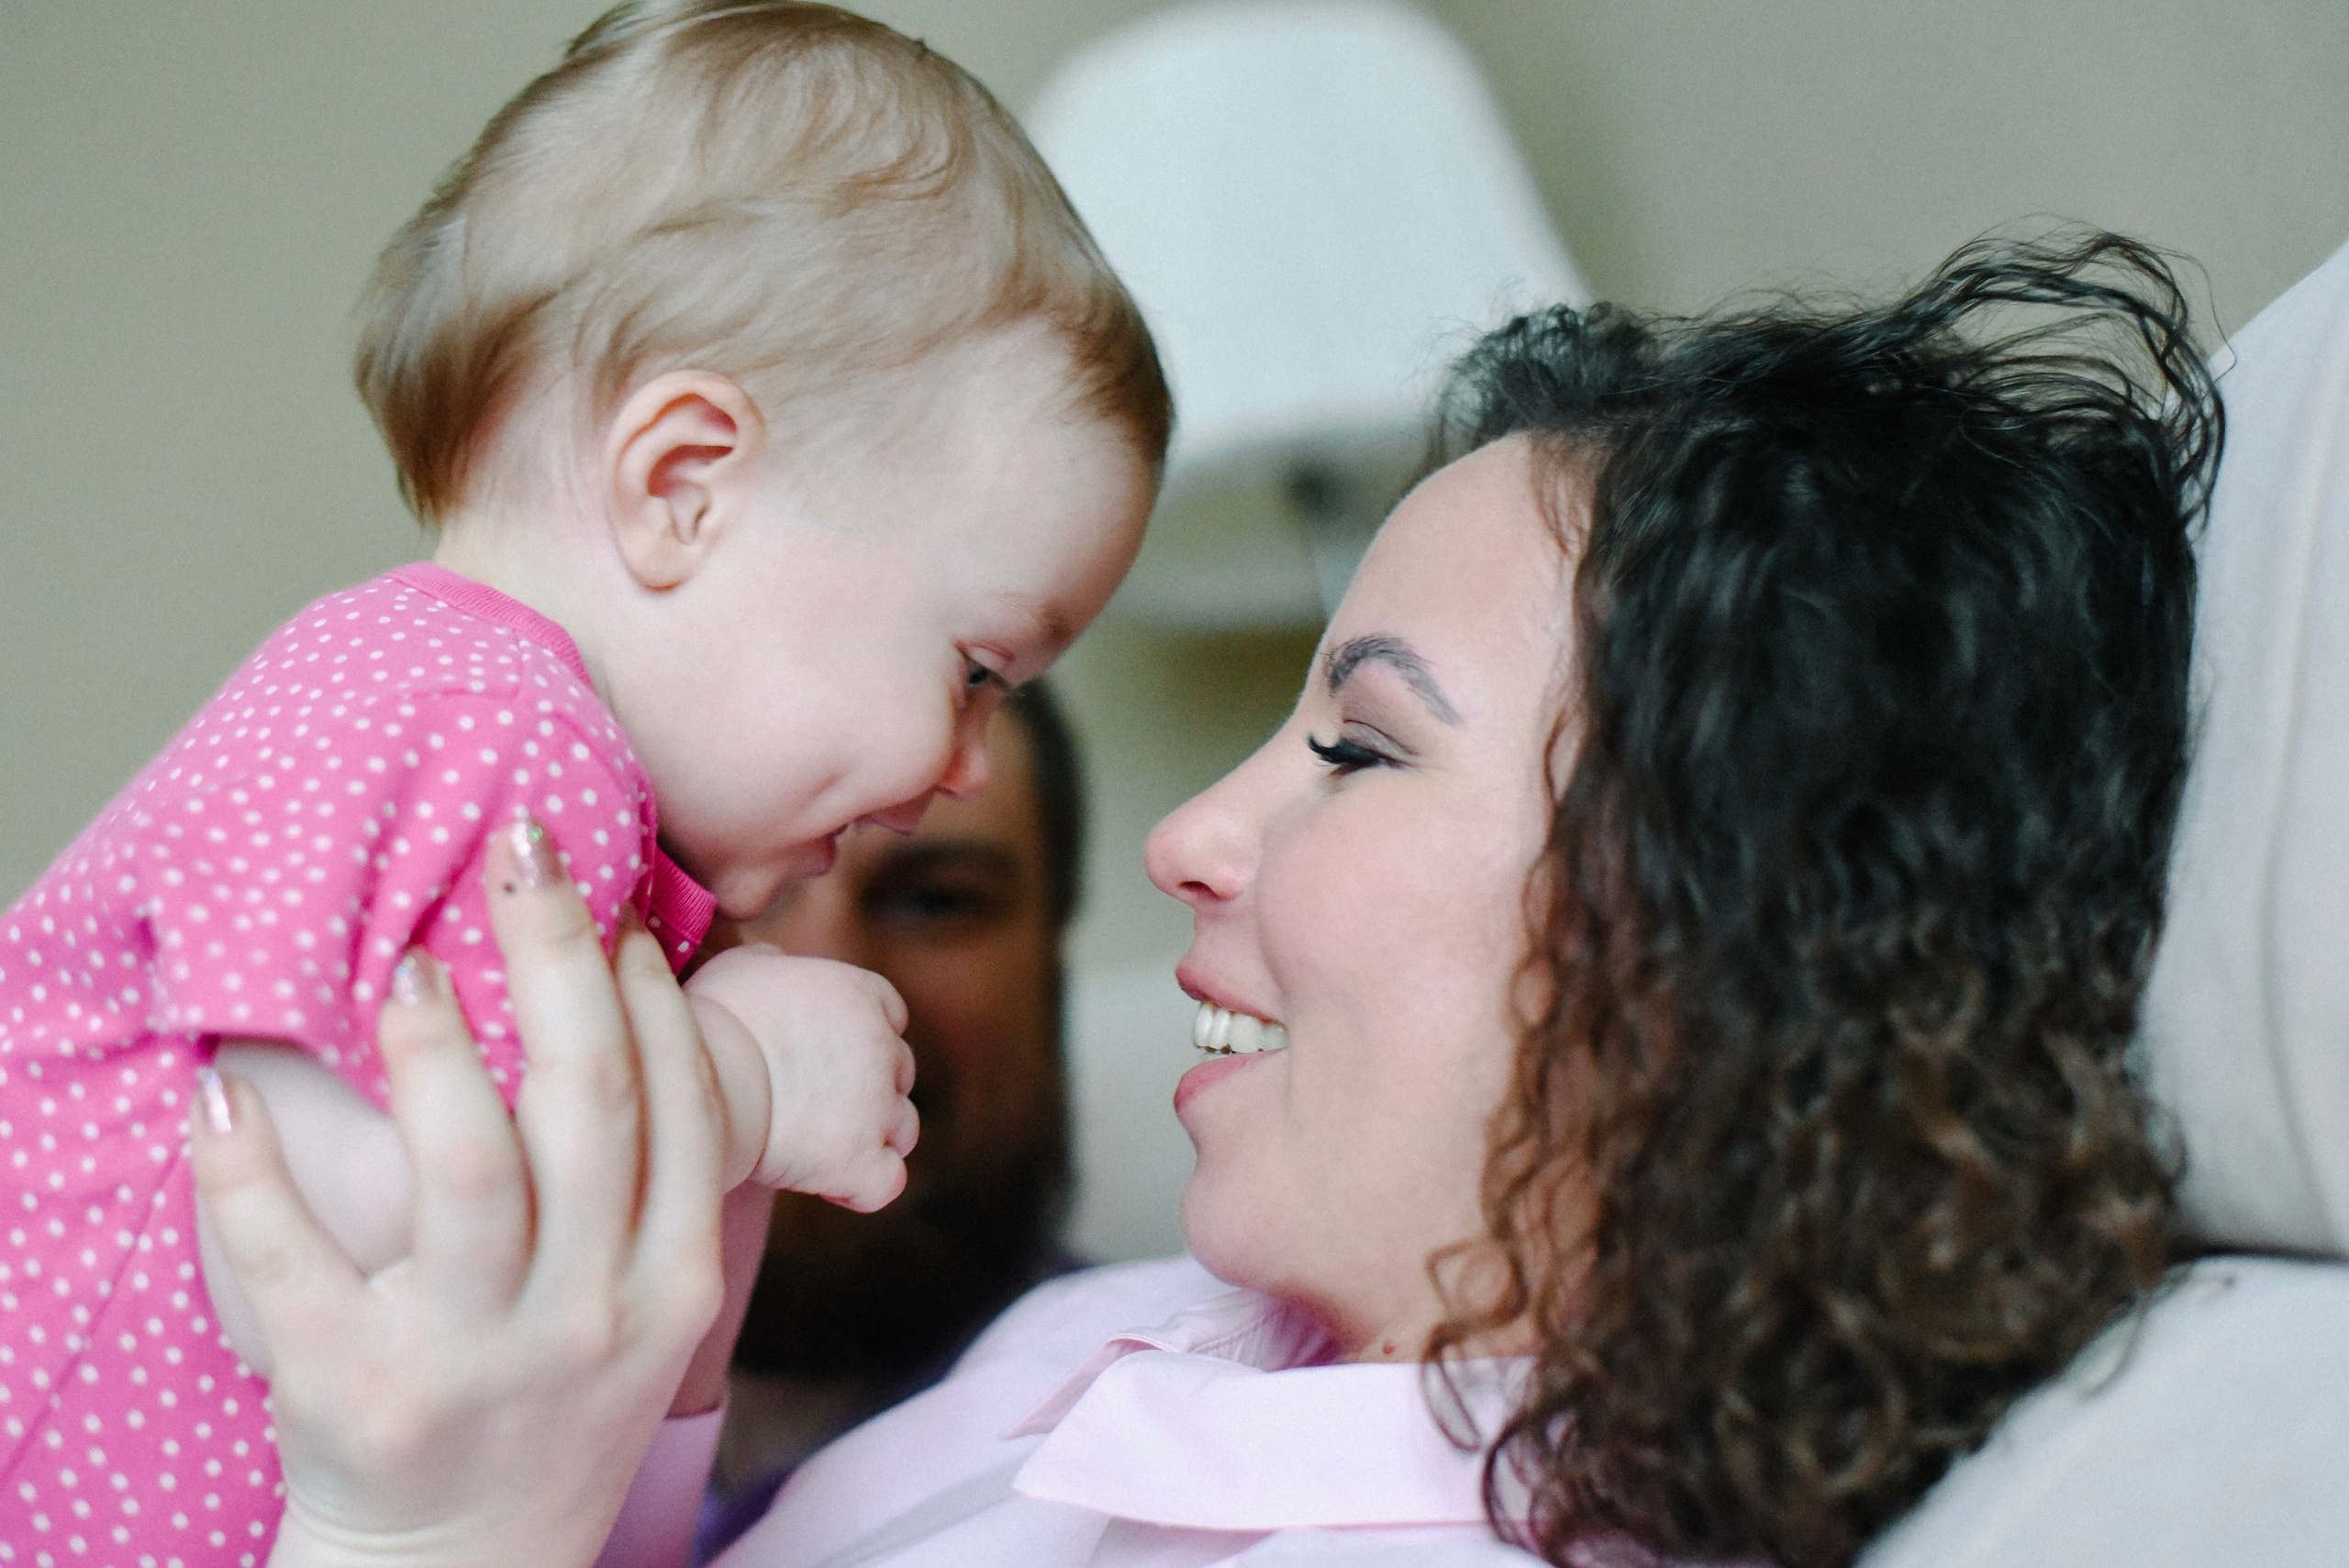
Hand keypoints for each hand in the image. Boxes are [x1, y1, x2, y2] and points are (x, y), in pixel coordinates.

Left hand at [191, 824, 727, 1567]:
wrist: (467, 1564)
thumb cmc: (553, 1395)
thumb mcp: (641, 1304)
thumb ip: (649, 1178)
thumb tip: (617, 985)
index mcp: (671, 1284)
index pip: (684, 1109)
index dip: (652, 996)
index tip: (612, 909)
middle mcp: (592, 1316)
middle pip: (590, 1105)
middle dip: (559, 958)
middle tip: (525, 849)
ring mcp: (479, 1360)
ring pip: (471, 1172)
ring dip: (436, 1046)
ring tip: (412, 962)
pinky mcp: (359, 1398)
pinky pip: (296, 1268)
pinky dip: (250, 1174)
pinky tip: (222, 1093)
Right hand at [685, 944, 919, 1208]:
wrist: (697, 1083)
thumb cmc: (710, 1019)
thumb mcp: (740, 966)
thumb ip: (774, 963)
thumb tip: (776, 963)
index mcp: (860, 993)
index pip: (892, 1014)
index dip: (865, 1037)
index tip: (828, 1056)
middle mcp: (882, 1047)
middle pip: (901, 1071)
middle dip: (869, 1088)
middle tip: (816, 1104)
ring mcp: (877, 1107)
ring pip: (903, 1128)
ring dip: (872, 1137)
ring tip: (819, 1146)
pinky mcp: (862, 1162)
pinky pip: (888, 1182)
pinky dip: (866, 1186)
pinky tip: (829, 1184)